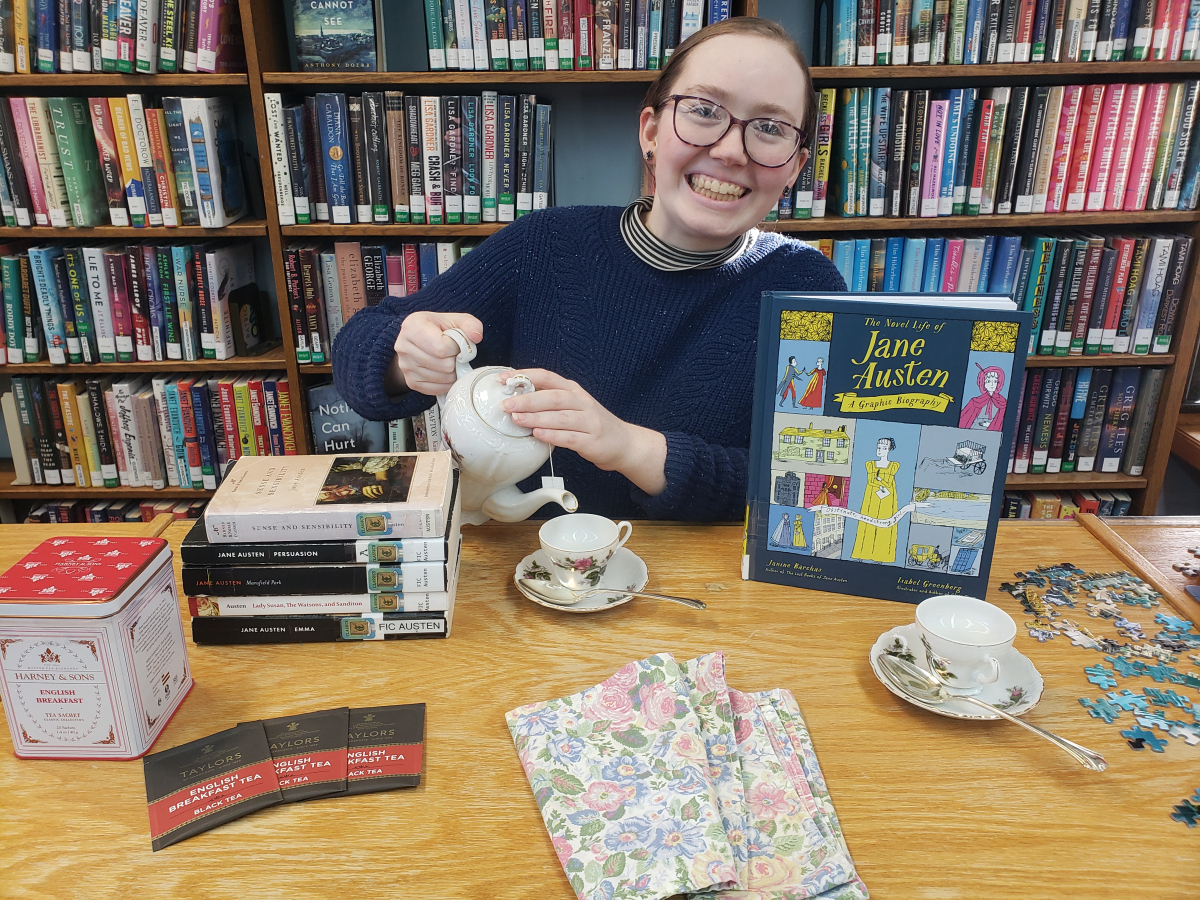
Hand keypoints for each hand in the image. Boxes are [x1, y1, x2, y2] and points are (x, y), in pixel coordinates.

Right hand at [391, 311, 483, 395]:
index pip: (441, 347)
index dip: (456, 348)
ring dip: (452, 372)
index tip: (457, 343)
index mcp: (413, 326)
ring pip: (442, 378)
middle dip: (455, 360)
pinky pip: (436, 389)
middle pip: (443, 365)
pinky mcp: (410, 381)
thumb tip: (475, 337)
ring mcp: (405, 366)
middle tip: (454, 354)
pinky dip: (446, 383)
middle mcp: (403, 346)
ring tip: (449, 361)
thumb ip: (470, 324)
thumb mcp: (456, 320)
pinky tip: (445, 371)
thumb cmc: (439, 329)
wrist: (421, 340)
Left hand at [503, 369, 667, 495]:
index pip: (547, 377)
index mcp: (573, 390)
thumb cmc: (591, 425)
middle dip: (527, 399)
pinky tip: (538, 435)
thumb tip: (515, 399)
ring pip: (560, 416)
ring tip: (517, 419)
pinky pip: (569, 437)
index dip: (525, 376)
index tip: (504, 379)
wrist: (623, 443)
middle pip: (553, 396)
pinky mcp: (592, 440)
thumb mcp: (573, 406)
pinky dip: (552, 435)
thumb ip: (549, 402)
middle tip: (507, 404)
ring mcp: (589, 421)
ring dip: (536, 417)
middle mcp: (582, 402)